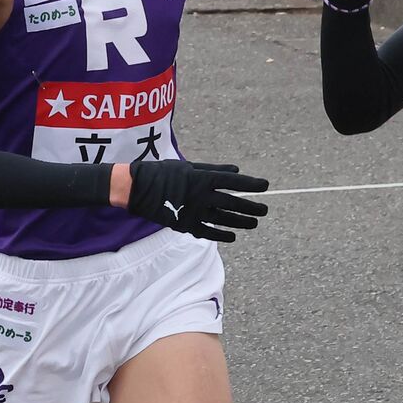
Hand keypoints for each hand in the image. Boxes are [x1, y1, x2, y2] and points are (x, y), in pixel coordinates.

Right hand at [127, 160, 268, 242]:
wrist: (136, 188)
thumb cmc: (163, 172)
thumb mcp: (189, 166)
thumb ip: (214, 170)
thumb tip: (236, 171)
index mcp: (203, 178)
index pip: (234, 182)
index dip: (251, 184)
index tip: (265, 186)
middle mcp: (202, 196)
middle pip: (233, 203)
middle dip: (251, 207)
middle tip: (265, 210)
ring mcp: (194, 212)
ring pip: (224, 219)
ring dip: (241, 222)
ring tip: (254, 223)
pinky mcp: (184, 224)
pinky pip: (207, 232)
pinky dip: (221, 235)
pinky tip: (232, 236)